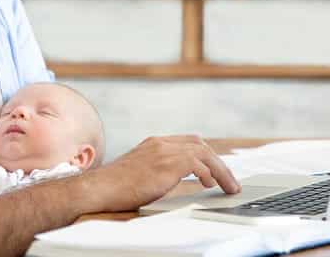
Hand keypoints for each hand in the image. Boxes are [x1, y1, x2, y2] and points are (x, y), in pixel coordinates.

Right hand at [81, 135, 240, 212]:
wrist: (99, 188)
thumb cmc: (115, 187)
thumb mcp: (140, 172)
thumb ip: (158, 169)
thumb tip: (174, 180)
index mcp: (155, 143)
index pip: (189, 141)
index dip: (206, 154)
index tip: (217, 168)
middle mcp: (161, 143)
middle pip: (200, 144)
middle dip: (219, 162)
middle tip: (230, 180)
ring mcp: (163, 151)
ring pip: (203, 153)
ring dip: (220, 170)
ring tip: (229, 186)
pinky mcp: (165, 164)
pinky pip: (196, 163)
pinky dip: (207, 173)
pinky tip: (208, 185)